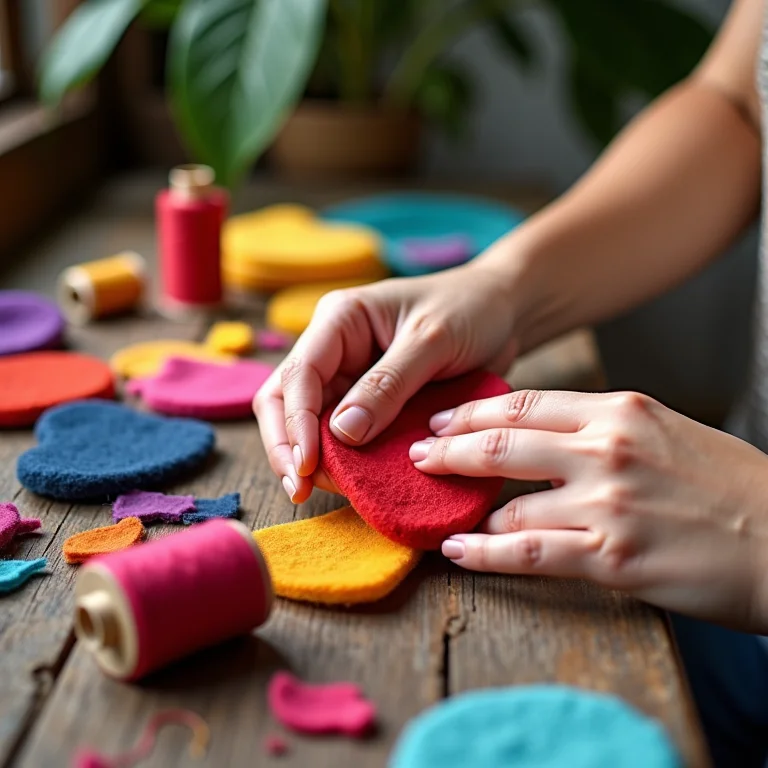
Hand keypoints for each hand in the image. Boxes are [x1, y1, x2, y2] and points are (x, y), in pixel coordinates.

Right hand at [254, 263, 519, 502]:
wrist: (502, 311)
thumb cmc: (469, 309)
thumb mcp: (432, 340)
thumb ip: (388, 385)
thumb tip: (343, 433)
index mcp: (340, 320)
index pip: (299, 374)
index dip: (295, 423)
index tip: (305, 466)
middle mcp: (334, 349)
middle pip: (287, 401)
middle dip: (288, 446)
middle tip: (299, 490)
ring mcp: (350, 377)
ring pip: (310, 423)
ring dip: (315, 459)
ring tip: (333, 490)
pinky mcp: (370, 402)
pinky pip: (345, 436)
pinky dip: (346, 460)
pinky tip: (354, 484)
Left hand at [410, 389, 767, 631]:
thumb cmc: (730, 486)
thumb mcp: (667, 431)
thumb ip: (603, 428)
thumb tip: (543, 436)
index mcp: (619, 411)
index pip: (523, 404)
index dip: (472, 413)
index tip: (441, 420)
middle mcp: (606, 448)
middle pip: (501, 443)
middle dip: (449, 449)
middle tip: (419, 454)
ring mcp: (606, 502)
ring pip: (507, 502)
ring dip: (464, 508)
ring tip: (435, 510)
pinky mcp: (611, 556)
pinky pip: (527, 552)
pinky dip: (484, 553)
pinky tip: (458, 551)